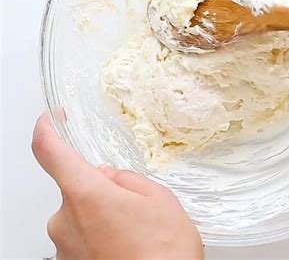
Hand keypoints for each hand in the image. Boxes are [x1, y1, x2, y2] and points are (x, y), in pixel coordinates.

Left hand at [32, 113, 203, 259]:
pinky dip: (100, 240)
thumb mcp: (159, 198)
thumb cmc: (164, 253)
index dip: (46, 131)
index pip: (51, 153)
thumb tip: (110, 178)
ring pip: (81, 218)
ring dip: (103, 219)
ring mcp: (65, 249)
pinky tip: (127, 250)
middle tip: (135, 210)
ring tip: (135, 236)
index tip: (48, 120)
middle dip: (103, 193)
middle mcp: (65, 222)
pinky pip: (81, 241)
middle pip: (77, 190)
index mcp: (86, 195)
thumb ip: (127, 179)